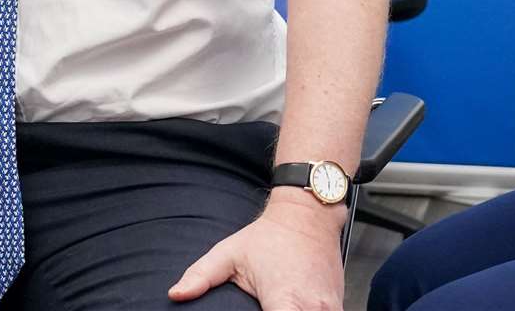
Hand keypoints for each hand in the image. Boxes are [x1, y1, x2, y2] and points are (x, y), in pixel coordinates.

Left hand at [169, 197, 342, 309]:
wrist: (310, 213)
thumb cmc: (270, 235)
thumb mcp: (230, 252)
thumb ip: (202, 275)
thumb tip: (175, 294)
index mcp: (286, 299)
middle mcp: (313, 307)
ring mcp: (331, 307)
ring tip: (276, 309)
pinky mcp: (339, 305)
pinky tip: (299, 310)